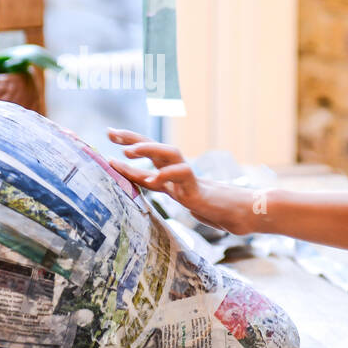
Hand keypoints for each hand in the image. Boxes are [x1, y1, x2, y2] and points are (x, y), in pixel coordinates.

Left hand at [105, 129, 263, 234]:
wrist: (239, 213)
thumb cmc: (211, 207)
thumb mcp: (178, 197)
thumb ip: (163, 189)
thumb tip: (144, 182)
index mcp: (170, 173)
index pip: (146, 155)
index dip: (127, 145)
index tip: (108, 134)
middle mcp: (178, 170)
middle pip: (154, 147)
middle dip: (131, 138)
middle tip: (110, 133)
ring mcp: (188, 178)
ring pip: (168, 153)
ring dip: (148, 149)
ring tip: (127, 151)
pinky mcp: (197, 188)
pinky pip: (182, 176)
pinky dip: (166, 175)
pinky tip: (152, 180)